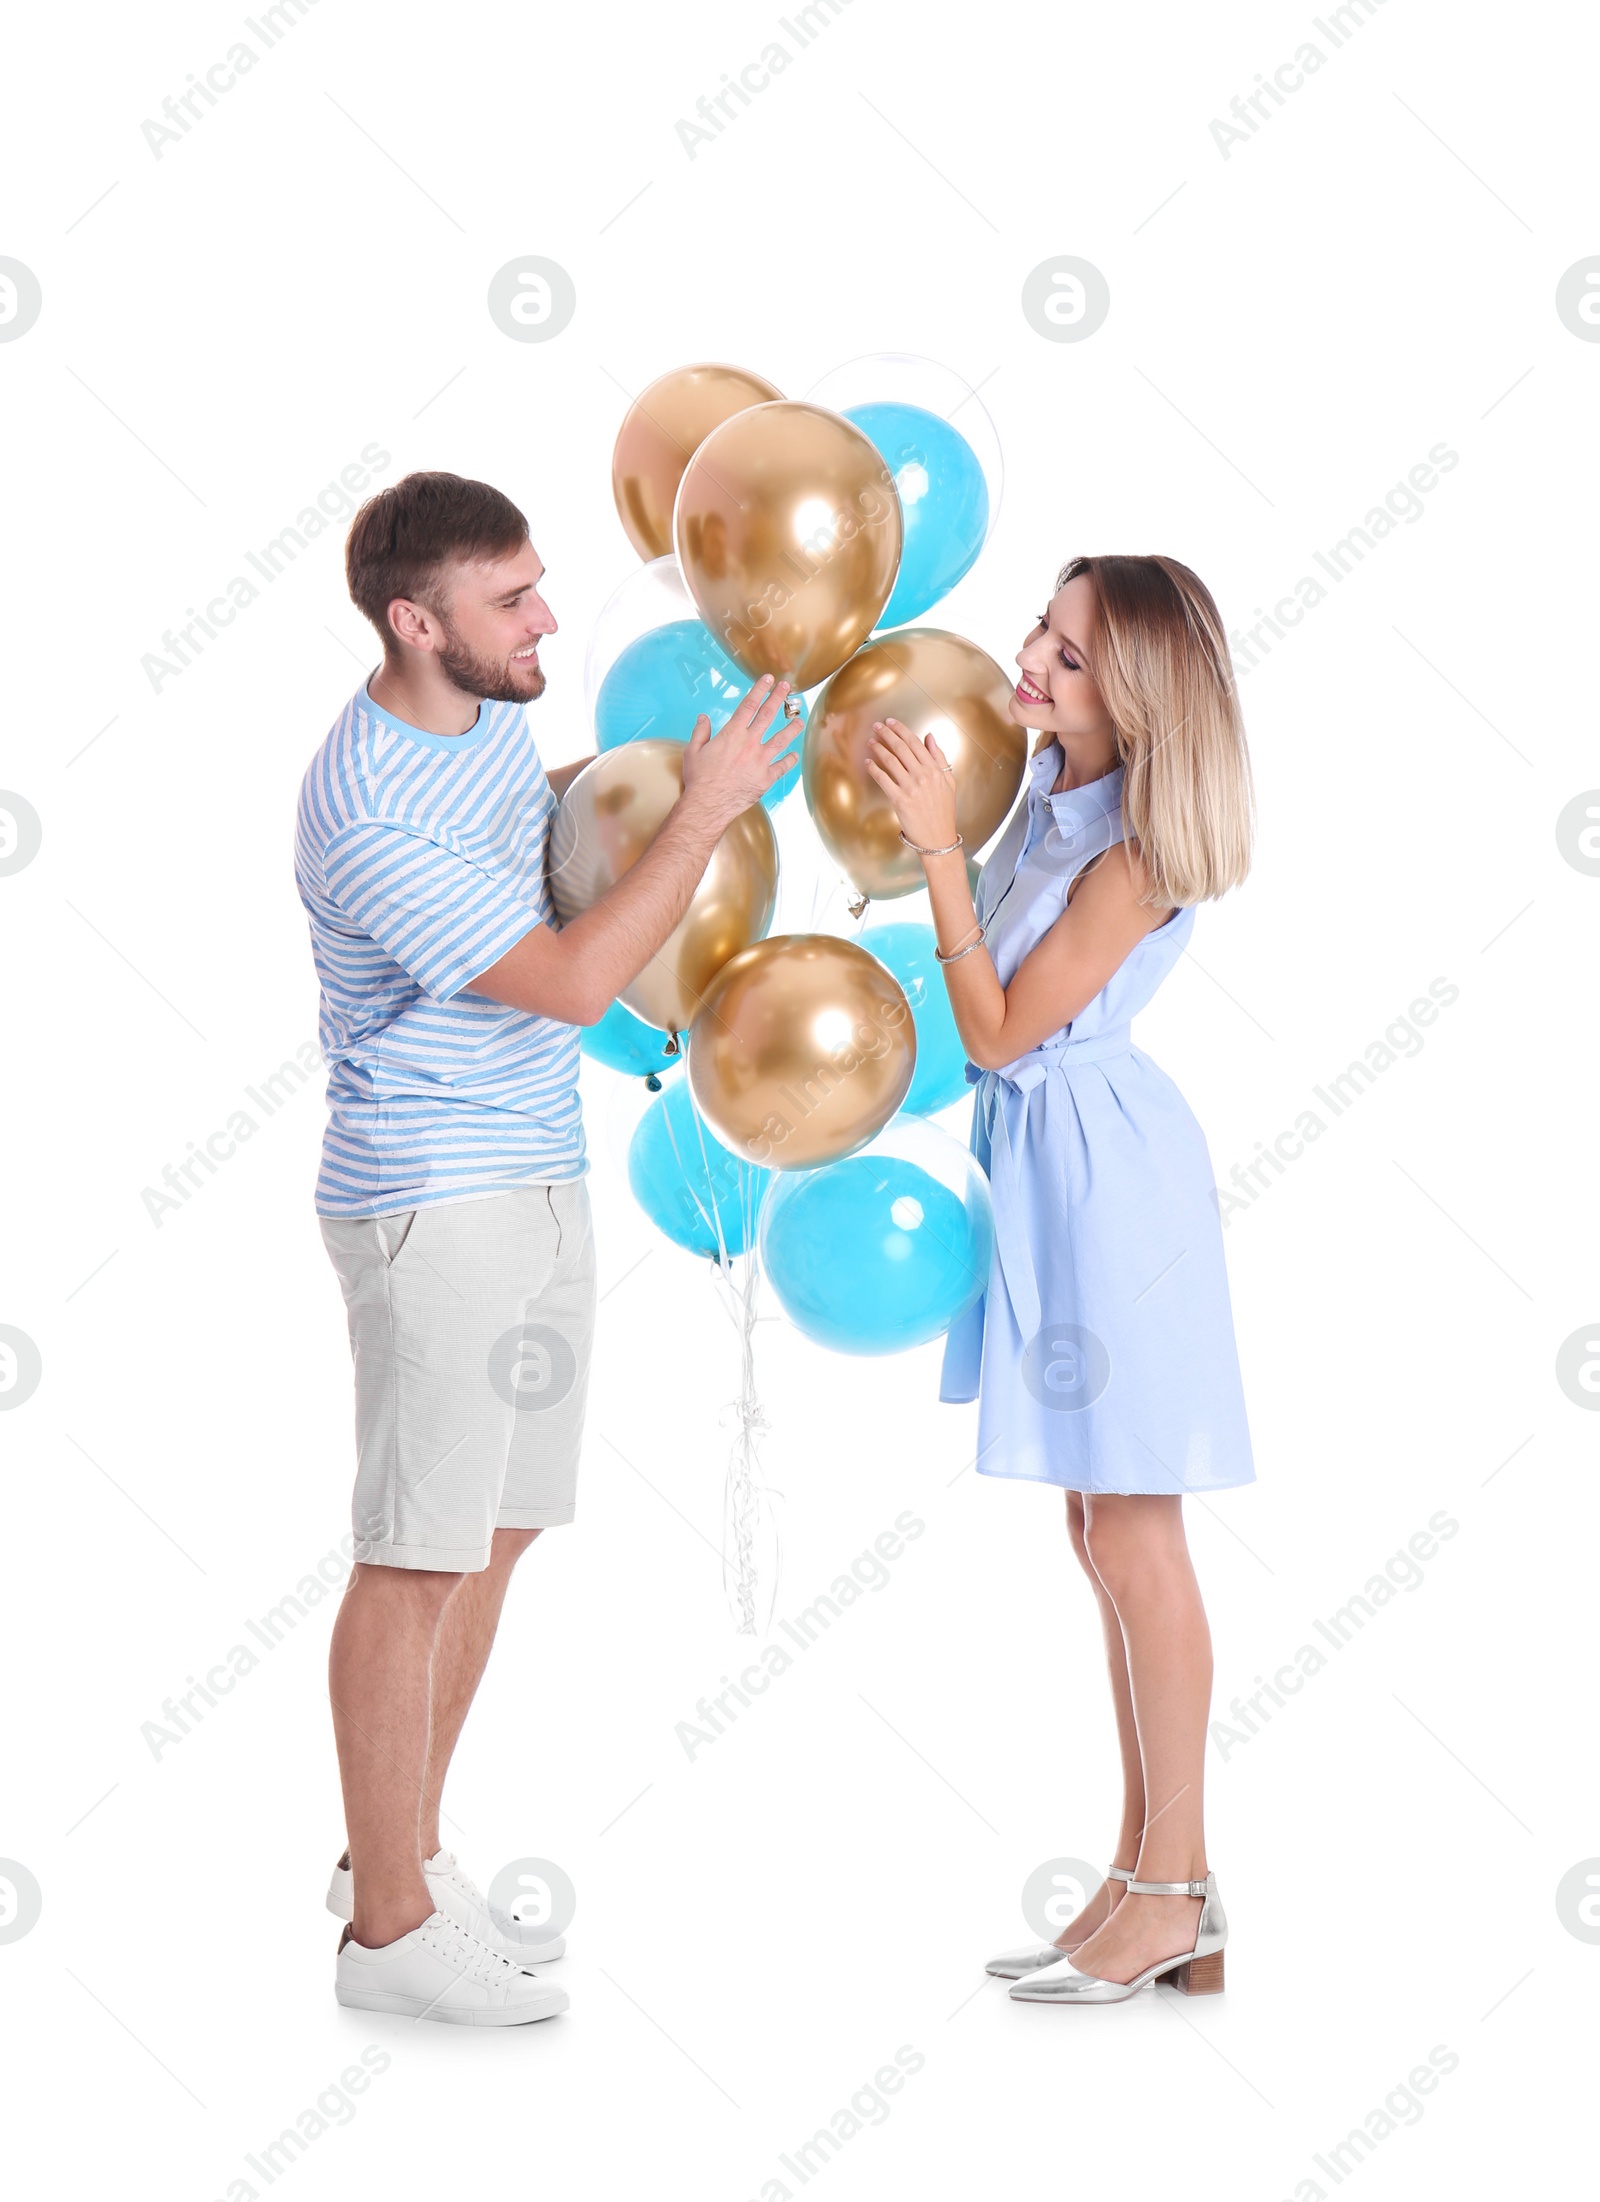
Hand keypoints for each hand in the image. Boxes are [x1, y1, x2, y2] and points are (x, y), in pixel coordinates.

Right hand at [679, 674, 796, 826]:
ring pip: (782, 739)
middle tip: (787, 687)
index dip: (760, 689)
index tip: (768, 679)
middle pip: (768, 715)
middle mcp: (749, 743)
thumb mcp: (693, 752)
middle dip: (778, 698)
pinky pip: (782, 767)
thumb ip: (700, 732)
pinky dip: (790, 760)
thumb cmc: (699, 779)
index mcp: (732, 734)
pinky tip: (794, 755)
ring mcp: (760, 760)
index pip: (749, 705)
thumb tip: (703, 718)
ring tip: (798, 719)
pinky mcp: (766, 778)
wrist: (709, 803)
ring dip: (791, 727)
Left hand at [864, 718, 958, 850]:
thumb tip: (929, 737)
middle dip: (887, 734)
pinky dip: (874, 769)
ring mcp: (911, 788)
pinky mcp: (900, 800)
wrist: (938, 838)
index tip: (891, 722)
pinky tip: (868, 762)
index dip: (901, 730)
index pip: (915, 743)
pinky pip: (884, 779)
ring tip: (871, 741)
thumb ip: (939, 758)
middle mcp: (923, 776)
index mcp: (935, 770)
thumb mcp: (949, 782)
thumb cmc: (943, 811)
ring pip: (891, 761)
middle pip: (901, 748)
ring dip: (878, 749)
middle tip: (876, 726)